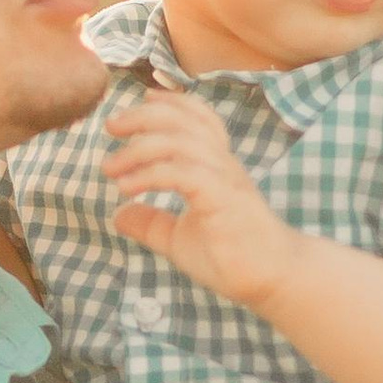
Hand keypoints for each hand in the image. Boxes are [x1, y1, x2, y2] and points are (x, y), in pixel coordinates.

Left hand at [105, 86, 301, 311]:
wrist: (272, 279)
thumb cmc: (232, 256)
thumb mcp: (179, 238)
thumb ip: (151, 223)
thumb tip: (119, 215)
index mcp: (217, 165)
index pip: (198, 117)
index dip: (169, 103)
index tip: (140, 103)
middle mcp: (222, 164)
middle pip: (183, 120)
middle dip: (142, 117)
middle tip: (111, 127)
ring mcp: (224, 179)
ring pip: (180, 142)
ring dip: (139, 149)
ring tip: (110, 168)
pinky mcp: (222, 199)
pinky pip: (183, 173)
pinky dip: (150, 175)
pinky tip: (127, 188)